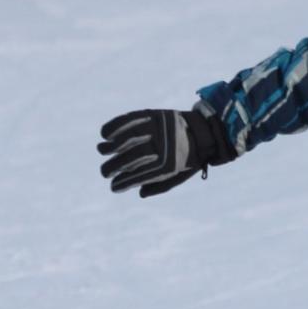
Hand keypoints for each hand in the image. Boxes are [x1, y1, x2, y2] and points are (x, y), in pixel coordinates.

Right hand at [98, 107, 235, 196]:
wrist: (205, 131)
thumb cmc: (189, 157)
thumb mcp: (179, 176)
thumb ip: (159, 186)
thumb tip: (138, 193)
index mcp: (169, 165)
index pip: (139, 176)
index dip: (124, 183)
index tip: (114, 187)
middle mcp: (162, 147)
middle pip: (131, 158)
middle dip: (113, 166)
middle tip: (104, 172)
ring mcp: (157, 129)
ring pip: (128, 138)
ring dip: (111, 146)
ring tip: (103, 151)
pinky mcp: (153, 115)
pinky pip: (130, 119)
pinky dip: (115, 126)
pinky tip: (106, 134)